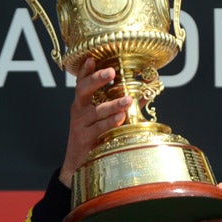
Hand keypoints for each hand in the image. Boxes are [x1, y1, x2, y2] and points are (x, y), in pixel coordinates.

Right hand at [59, 58, 131, 186]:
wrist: (77, 163)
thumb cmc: (94, 136)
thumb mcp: (103, 118)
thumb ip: (122, 103)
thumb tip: (144, 89)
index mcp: (83, 102)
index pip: (82, 82)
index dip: (86, 70)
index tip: (92, 57)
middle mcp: (78, 110)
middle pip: (83, 90)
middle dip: (97, 79)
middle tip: (111, 72)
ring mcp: (80, 124)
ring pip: (95, 110)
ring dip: (112, 104)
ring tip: (127, 99)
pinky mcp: (84, 139)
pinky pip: (99, 128)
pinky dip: (110, 122)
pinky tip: (121, 118)